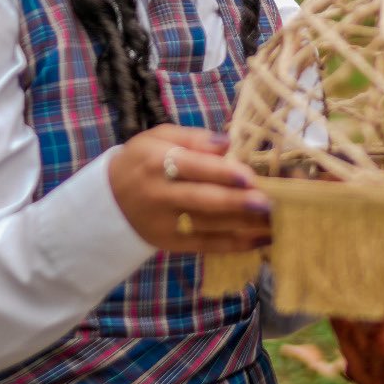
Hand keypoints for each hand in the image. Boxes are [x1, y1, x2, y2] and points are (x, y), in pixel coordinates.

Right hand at [109, 124, 271, 254]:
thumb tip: (226, 143)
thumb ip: (193, 138)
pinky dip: (235, 244)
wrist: (108, 201)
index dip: (222, 173)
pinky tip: (260, 240)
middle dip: (237, 203)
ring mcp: (165, 223)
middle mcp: (160, 195)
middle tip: (268, 203)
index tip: (249, 177)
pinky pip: (206, 245)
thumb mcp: (159, 137)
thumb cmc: (143, 161)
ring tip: (275, 221)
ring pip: (209, 226)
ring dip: (244, 225)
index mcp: (157, 162)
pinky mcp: (171, 243)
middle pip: (202, 200)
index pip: (193, 168)